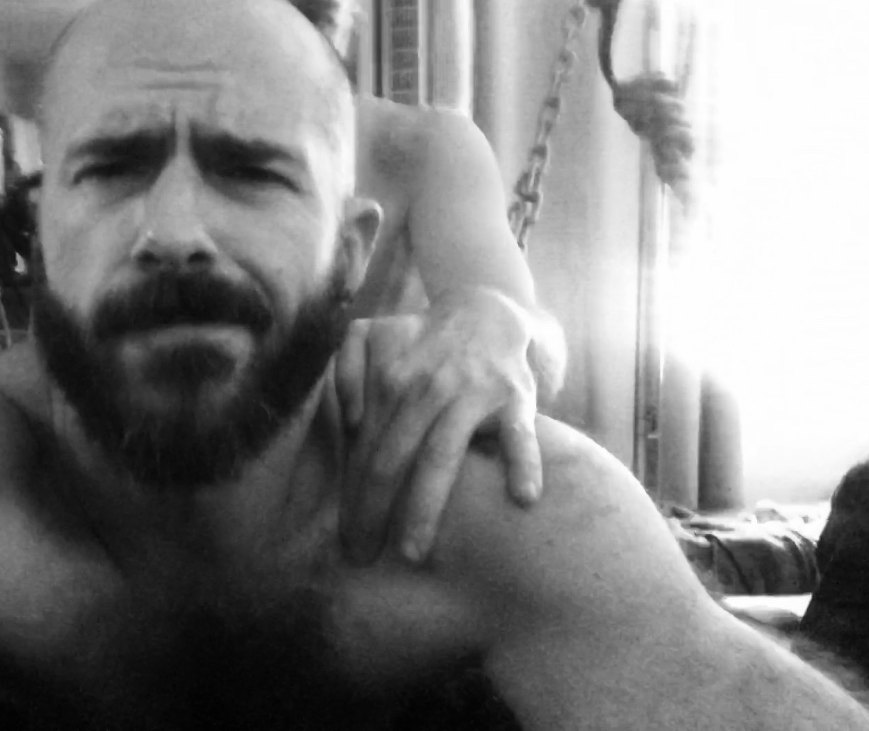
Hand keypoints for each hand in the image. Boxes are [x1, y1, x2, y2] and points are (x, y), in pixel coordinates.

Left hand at [335, 290, 542, 564]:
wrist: (487, 311)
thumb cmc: (422, 343)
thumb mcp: (372, 337)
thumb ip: (348, 370)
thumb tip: (350, 420)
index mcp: (392, 381)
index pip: (366, 451)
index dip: (352, 497)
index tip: (345, 538)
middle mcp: (428, 389)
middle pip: (393, 460)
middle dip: (374, 512)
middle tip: (362, 557)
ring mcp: (474, 393)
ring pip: (442, 455)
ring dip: (424, 505)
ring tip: (412, 551)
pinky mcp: (516, 395)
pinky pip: (520, 434)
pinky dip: (523, 462)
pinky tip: (523, 498)